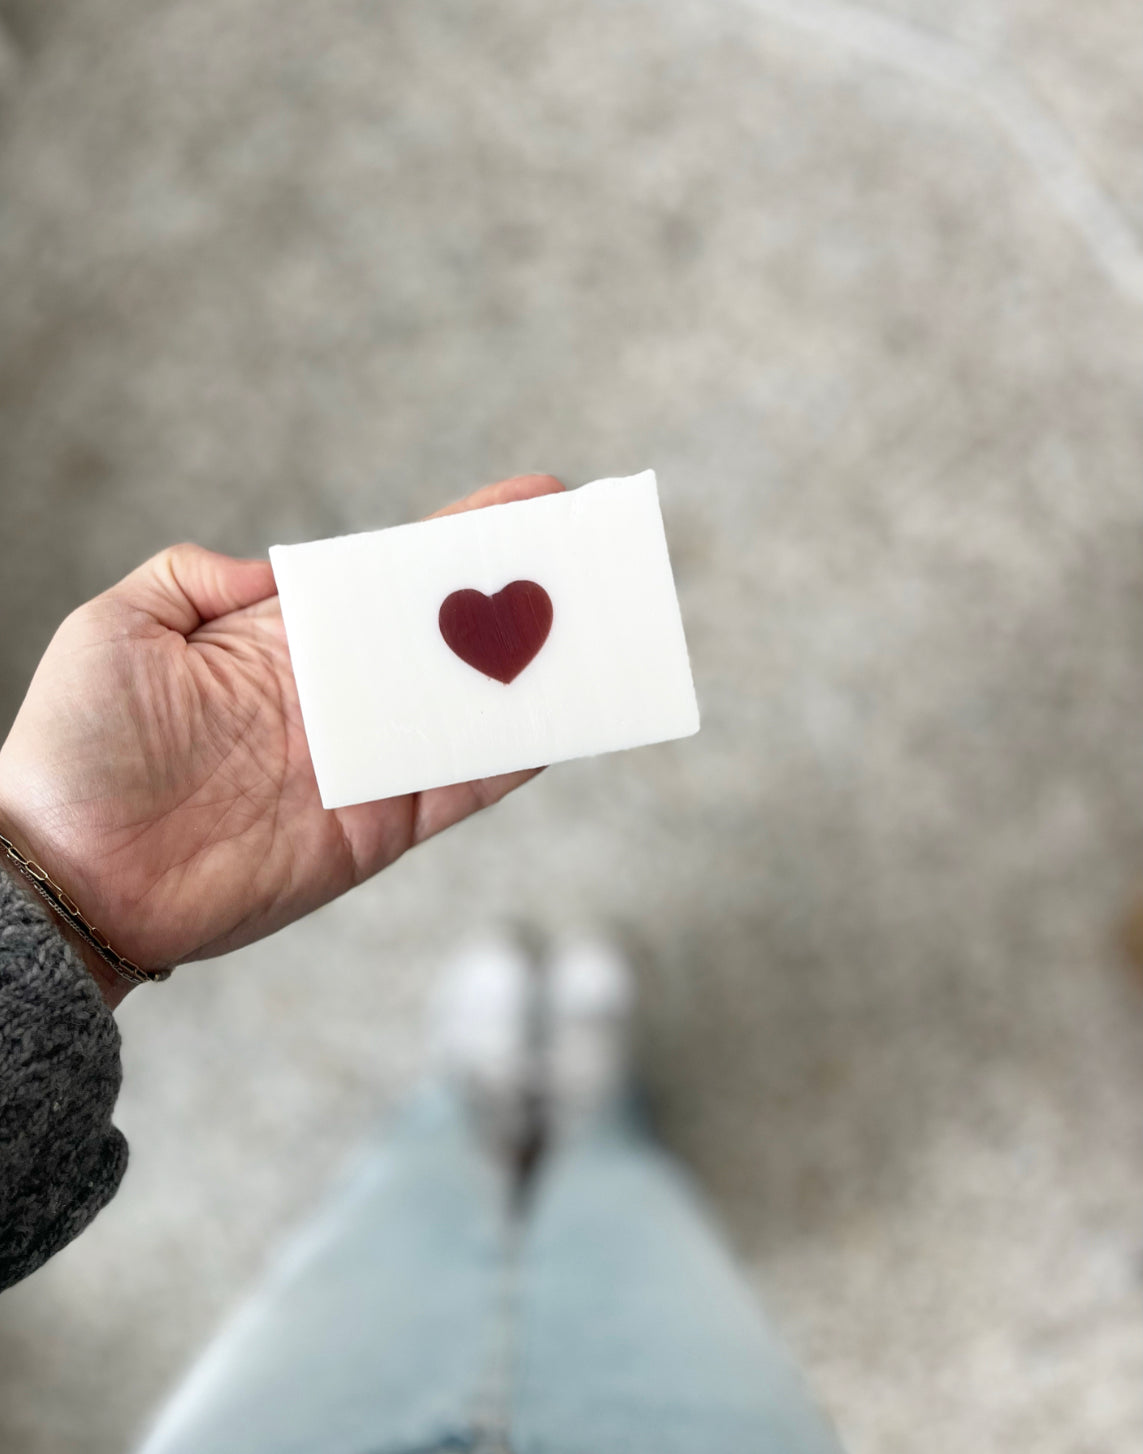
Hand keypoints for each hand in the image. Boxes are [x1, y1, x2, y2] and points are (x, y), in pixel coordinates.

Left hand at [0, 474, 563, 1006]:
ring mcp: (364, 763)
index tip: (531, 499)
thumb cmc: (75, 747)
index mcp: (285, 640)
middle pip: (450, 637)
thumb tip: (278, 562)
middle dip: (521, 594)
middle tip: (594, 554)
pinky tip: (566, 718)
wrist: (71, 875)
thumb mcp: (116, 624)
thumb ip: (194, 574)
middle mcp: (339, 697)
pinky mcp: (377, 827)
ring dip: (537, 670)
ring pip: (472, 708)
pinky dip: (516, 755)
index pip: (391, 579)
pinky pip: (463, 787)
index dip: (461, 539)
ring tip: (605, 626)